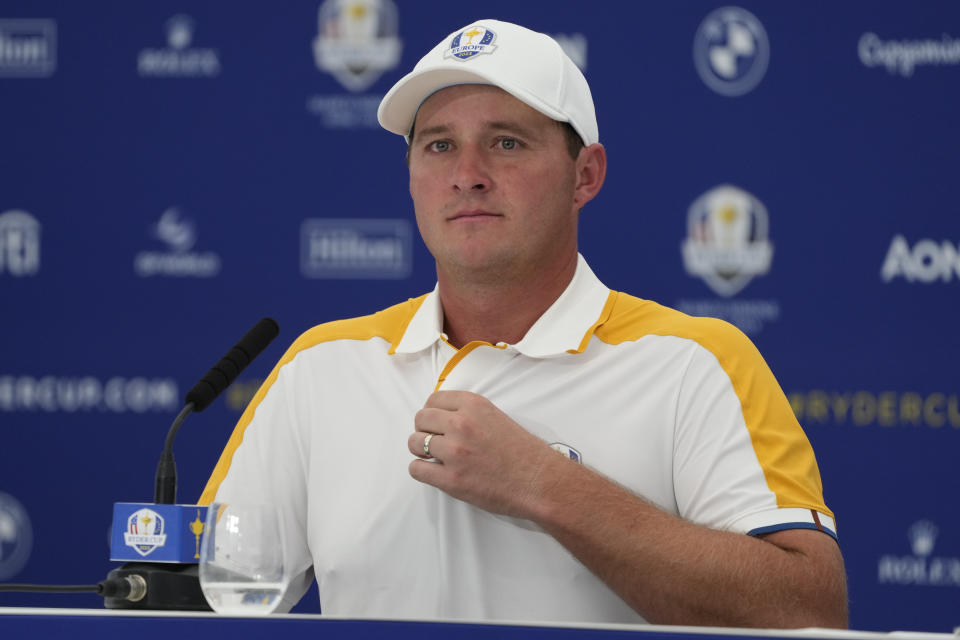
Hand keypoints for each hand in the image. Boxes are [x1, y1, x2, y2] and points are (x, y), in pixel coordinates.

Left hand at [407, 390, 560, 518]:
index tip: (435, 422)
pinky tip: (434, 471)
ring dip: (421, 450)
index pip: (433, 399)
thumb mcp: (496, 416)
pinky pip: (416, 469)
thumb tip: (443, 417)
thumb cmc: (523, 452)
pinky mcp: (451, 479)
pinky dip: (421, 470)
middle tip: (433, 440)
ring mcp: (454, 452)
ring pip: (414, 443)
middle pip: (420, 419)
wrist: (538, 481)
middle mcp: (461, 424)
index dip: (432, 412)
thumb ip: (469, 412)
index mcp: (473, 405)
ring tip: (434, 456)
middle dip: (424, 429)